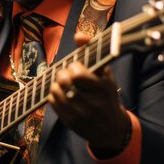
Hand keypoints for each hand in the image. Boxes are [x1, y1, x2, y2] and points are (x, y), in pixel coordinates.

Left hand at [47, 31, 128, 155]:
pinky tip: (61, 94)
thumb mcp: (105, 73)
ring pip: (56, 91)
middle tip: (66, 74)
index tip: (77, 67)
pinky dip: (54, 94)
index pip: (77, 74)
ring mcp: (81, 114)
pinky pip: (53, 102)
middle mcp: (93, 103)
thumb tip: (78, 35)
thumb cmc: (106, 94)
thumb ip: (92, 51)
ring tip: (63, 83)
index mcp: (104, 88)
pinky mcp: (70, 122)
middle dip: (62, 73)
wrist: (111, 128)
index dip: (73, 67)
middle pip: (64, 81)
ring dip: (56, 83)